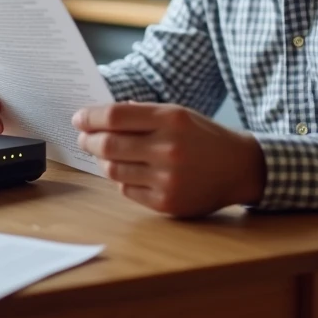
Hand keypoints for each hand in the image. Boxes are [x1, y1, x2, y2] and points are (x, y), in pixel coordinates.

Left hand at [72, 103, 265, 217]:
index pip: (115, 116)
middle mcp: (168, 148)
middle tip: (84, 138)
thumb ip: (142, 114)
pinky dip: (121, 179)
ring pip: (113, 170)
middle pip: (108, 144)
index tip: (79, 118)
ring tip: (104, 155)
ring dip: (102, 161)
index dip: (90, 117)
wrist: (238, 168)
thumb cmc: (203, 137)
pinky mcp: (167, 203)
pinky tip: (127, 171)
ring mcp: (167, 178)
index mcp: (171, 119)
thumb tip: (100, 117)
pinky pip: (127, 190)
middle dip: (88, 140)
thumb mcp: (178, 114)